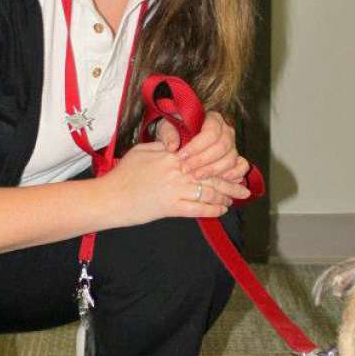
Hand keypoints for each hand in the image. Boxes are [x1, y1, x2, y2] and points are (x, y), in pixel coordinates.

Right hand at [100, 141, 250, 227]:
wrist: (109, 197)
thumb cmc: (123, 174)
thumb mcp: (143, 151)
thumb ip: (164, 146)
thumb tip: (178, 144)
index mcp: (172, 156)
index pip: (203, 157)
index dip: (221, 163)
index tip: (233, 166)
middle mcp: (177, 171)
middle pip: (211, 176)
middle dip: (231, 183)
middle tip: (244, 189)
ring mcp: (175, 189)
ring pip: (208, 192)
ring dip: (224, 197)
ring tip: (233, 201)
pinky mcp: (170, 207)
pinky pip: (197, 209)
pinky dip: (212, 210)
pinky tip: (221, 211)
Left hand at [156, 111, 249, 185]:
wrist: (179, 140)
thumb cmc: (174, 131)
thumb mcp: (167, 128)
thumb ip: (168, 134)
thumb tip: (173, 146)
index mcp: (213, 118)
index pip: (211, 132)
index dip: (197, 146)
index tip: (181, 156)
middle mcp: (227, 131)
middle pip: (222, 147)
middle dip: (203, 160)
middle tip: (186, 169)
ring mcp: (233, 146)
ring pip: (231, 158)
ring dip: (214, 170)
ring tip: (196, 177)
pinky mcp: (236, 159)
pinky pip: (242, 167)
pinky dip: (233, 174)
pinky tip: (219, 180)